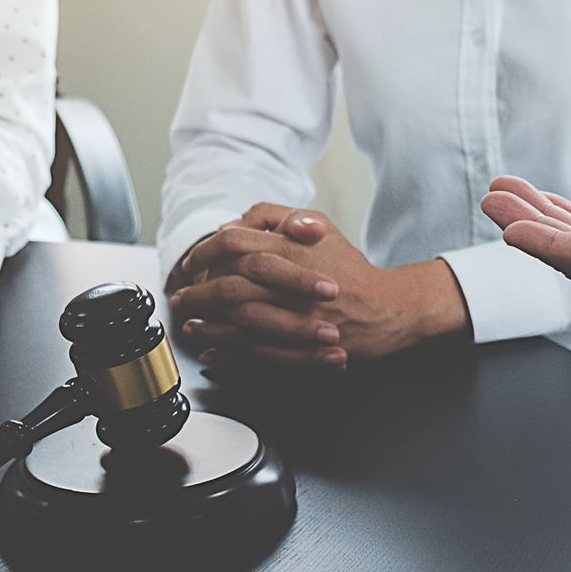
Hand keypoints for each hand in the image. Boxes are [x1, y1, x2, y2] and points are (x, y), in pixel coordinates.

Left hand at [171, 205, 468, 368]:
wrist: (388, 307)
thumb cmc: (350, 268)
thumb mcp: (320, 225)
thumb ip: (275, 216)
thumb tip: (231, 225)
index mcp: (293, 249)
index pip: (234, 244)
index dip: (204, 252)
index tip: (191, 263)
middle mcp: (292, 283)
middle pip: (229, 286)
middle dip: (198, 294)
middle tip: (182, 298)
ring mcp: (296, 318)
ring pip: (238, 322)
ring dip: (208, 326)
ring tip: (191, 326)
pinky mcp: (300, 348)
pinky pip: (255, 353)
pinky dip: (228, 354)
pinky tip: (213, 353)